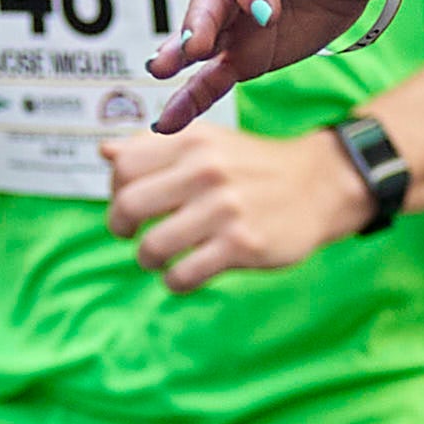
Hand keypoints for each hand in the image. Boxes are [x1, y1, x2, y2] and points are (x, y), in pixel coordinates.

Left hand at [103, 120, 365, 290]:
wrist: (319, 185)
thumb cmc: (253, 167)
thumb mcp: (208, 143)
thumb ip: (156, 147)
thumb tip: (105, 151)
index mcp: (192, 141)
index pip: (124, 166)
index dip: (115, 190)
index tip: (127, 204)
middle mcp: (205, 170)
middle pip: (129, 205)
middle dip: (120, 228)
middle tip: (131, 236)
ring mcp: (224, 209)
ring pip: (152, 246)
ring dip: (148, 259)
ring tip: (159, 259)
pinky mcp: (242, 245)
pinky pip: (184, 275)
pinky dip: (175, 281)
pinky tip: (184, 275)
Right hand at [150, 0, 394, 129]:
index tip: (266, 13)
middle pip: (210, 0)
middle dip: (198, 22)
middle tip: (190, 45)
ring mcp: (237, 23)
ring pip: (201, 40)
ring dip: (179, 56)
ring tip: (158, 73)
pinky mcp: (243, 55)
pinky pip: (212, 78)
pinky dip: (189, 99)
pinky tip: (165, 122)